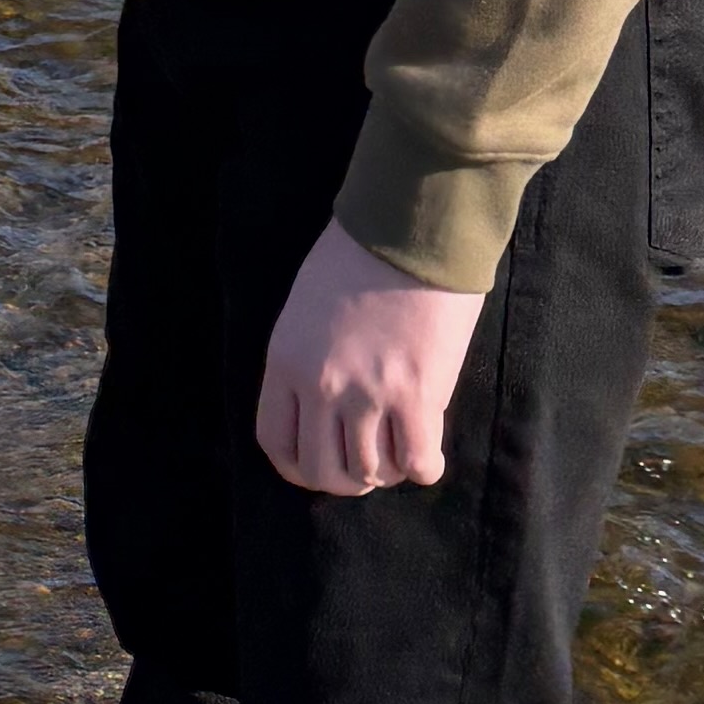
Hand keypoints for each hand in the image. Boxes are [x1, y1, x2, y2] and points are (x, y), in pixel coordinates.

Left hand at [255, 223, 489, 499]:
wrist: (411, 223)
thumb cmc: (362, 252)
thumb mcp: (308, 306)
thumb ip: (309, 357)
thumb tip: (327, 405)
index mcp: (285, 360)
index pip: (275, 442)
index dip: (299, 468)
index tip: (320, 466)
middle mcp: (319, 385)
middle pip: (322, 470)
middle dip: (346, 480)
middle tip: (368, 467)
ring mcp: (367, 393)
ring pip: (369, 472)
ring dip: (386, 472)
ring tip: (400, 454)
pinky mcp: (416, 394)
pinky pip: (415, 462)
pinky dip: (423, 469)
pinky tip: (428, 459)